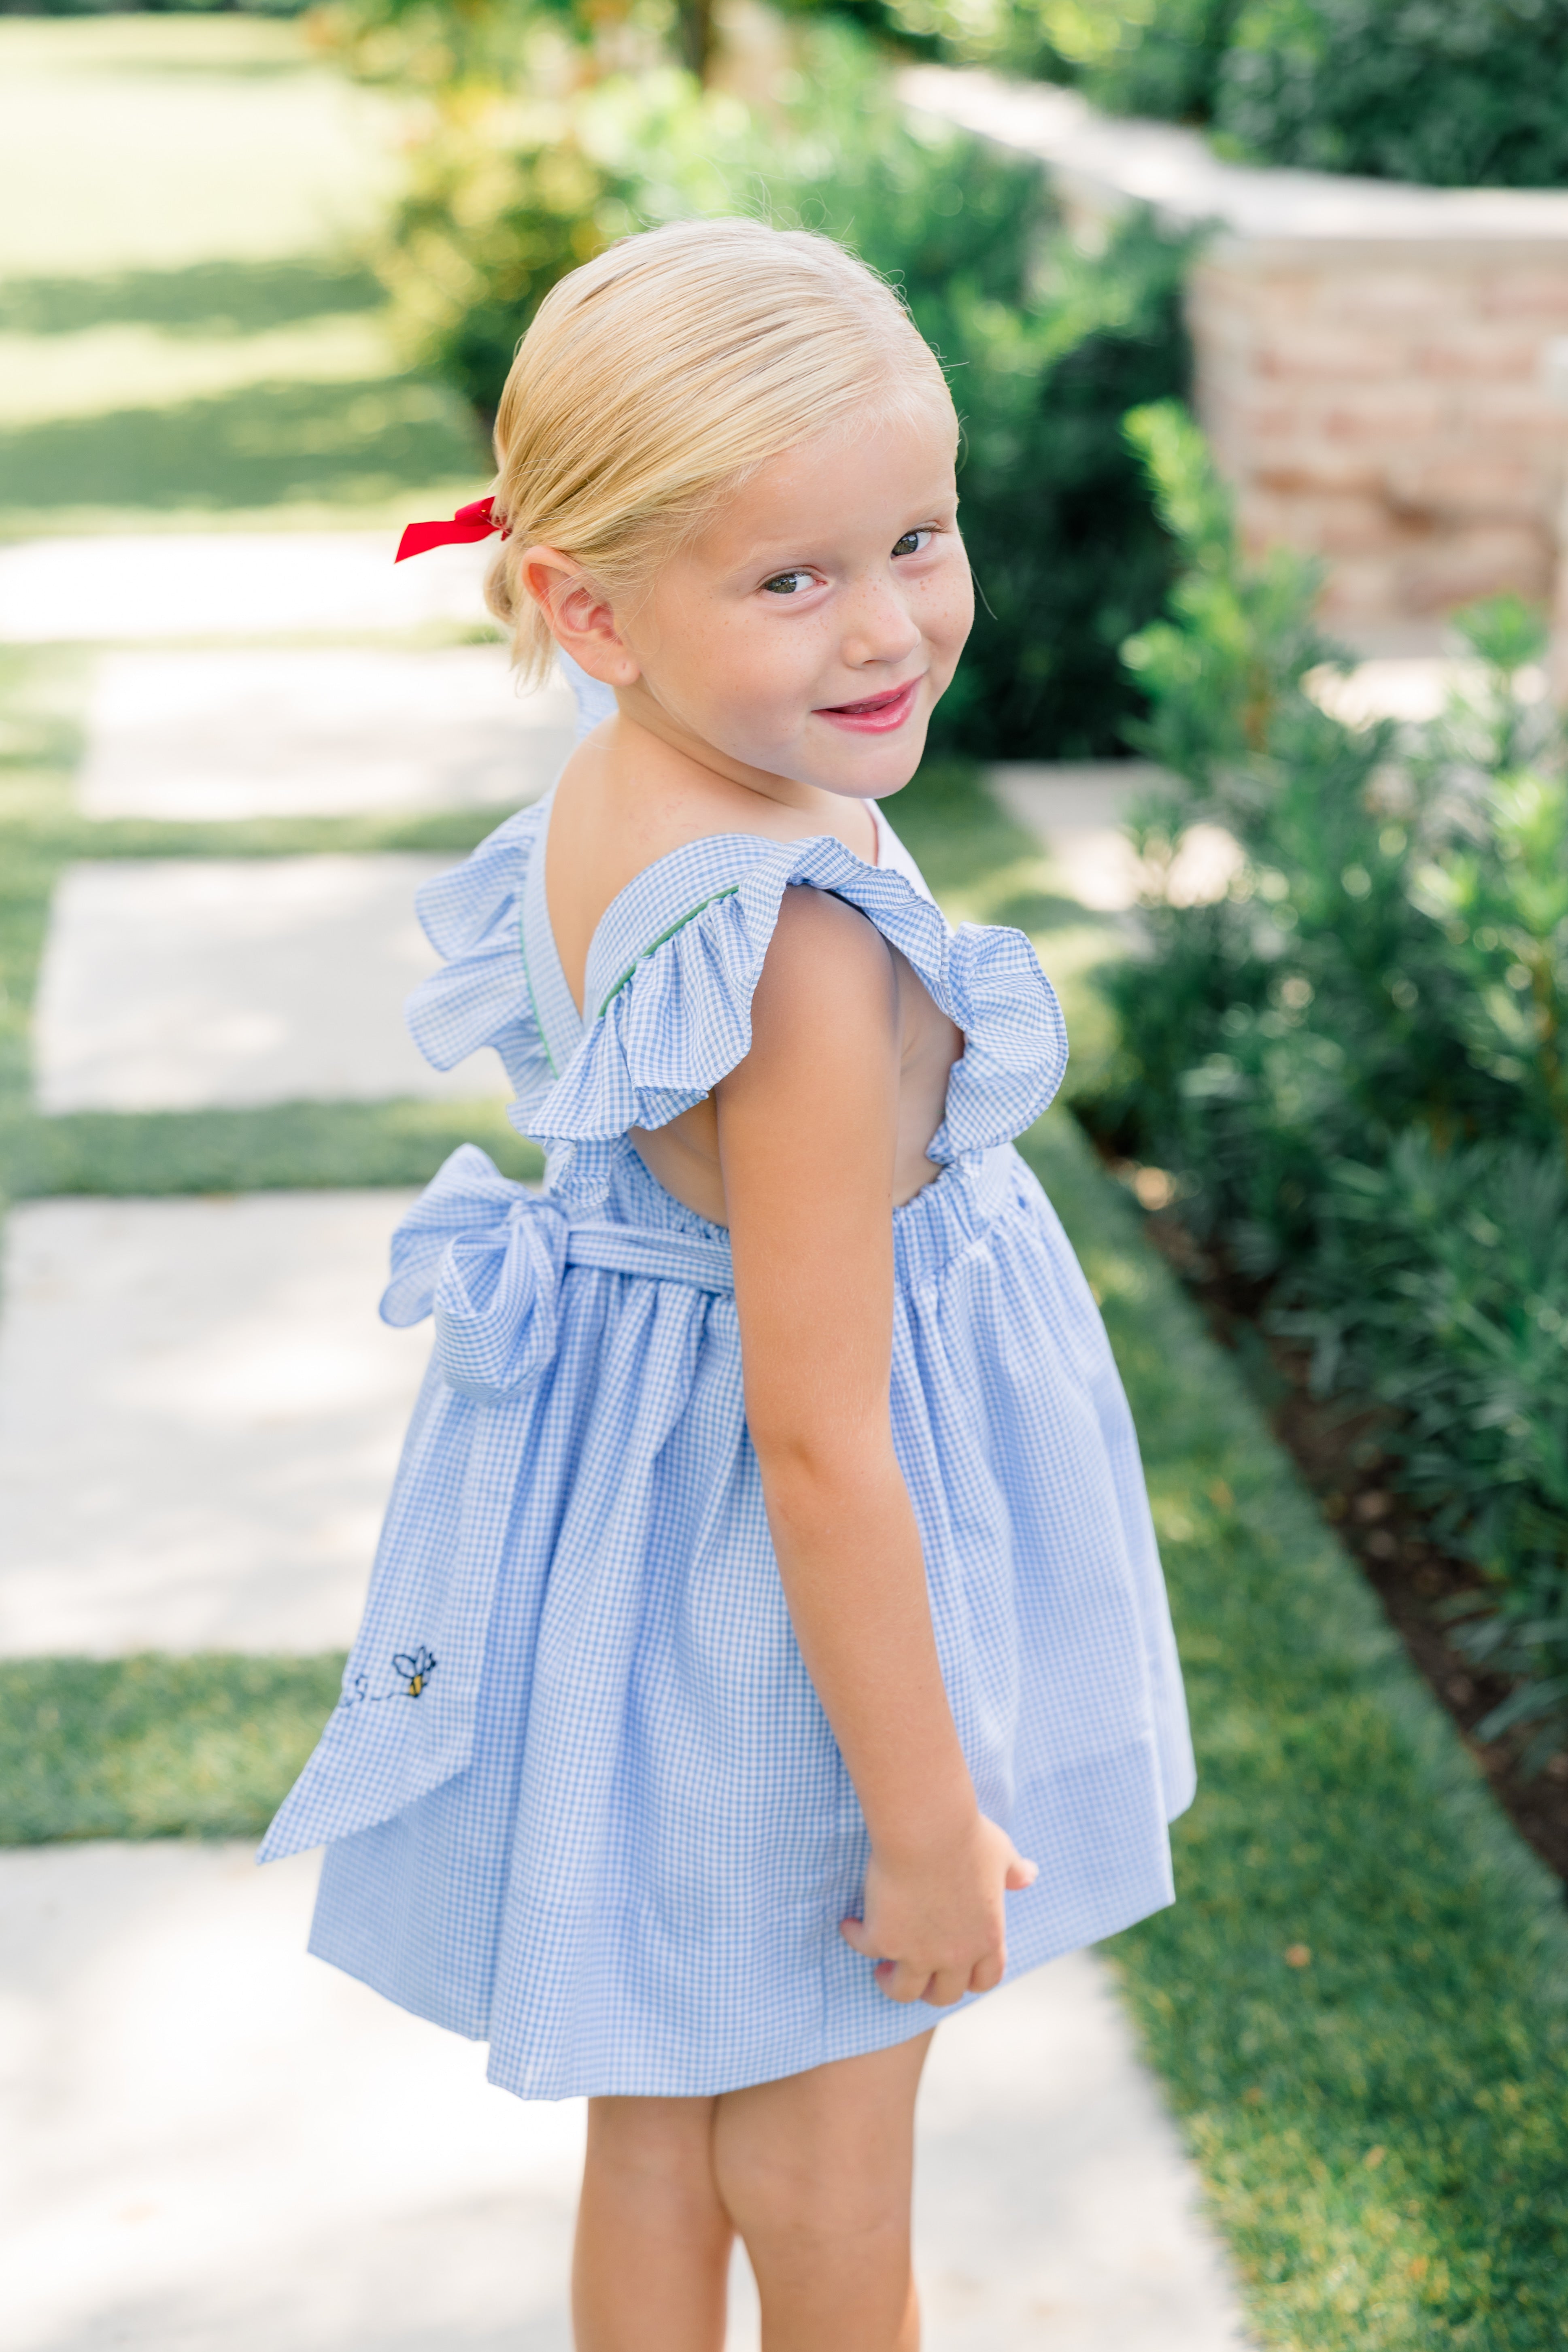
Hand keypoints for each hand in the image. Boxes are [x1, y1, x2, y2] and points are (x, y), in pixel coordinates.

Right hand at [839, 1813, 1037, 2006]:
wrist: (928, 1828)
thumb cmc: (966, 1835)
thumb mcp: (1001, 1853)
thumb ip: (1015, 1871)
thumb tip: (1030, 1875)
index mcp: (987, 1937)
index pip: (985, 1980)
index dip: (970, 1978)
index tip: (956, 1968)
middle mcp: (955, 1955)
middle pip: (943, 1994)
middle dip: (930, 1988)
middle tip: (916, 1974)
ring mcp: (917, 1952)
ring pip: (903, 1991)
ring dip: (892, 1982)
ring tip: (883, 1969)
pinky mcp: (884, 1939)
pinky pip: (864, 1949)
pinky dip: (855, 1938)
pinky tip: (850, 1926)